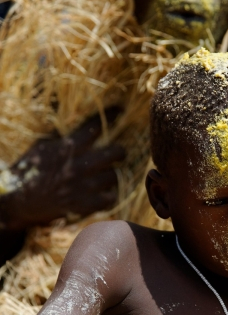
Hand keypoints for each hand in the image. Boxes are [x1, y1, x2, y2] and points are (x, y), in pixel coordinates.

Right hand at [0, 108, 124, 231]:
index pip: (95, 126)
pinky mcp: (85, 205)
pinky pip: (110, 198)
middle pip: (116, 152)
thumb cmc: (29, 170)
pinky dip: (108, 196)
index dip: (111, 115)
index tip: (119, 110)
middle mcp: (80, 165)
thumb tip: (72, 120)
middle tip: (118, 153)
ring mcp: (84, 186)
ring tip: (105, 176)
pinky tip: (103, 193)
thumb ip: (60, 135)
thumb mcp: (41, 146)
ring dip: (111, 175)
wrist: (20, 200)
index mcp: (69, 147)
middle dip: (119, 151)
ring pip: (114, 176)